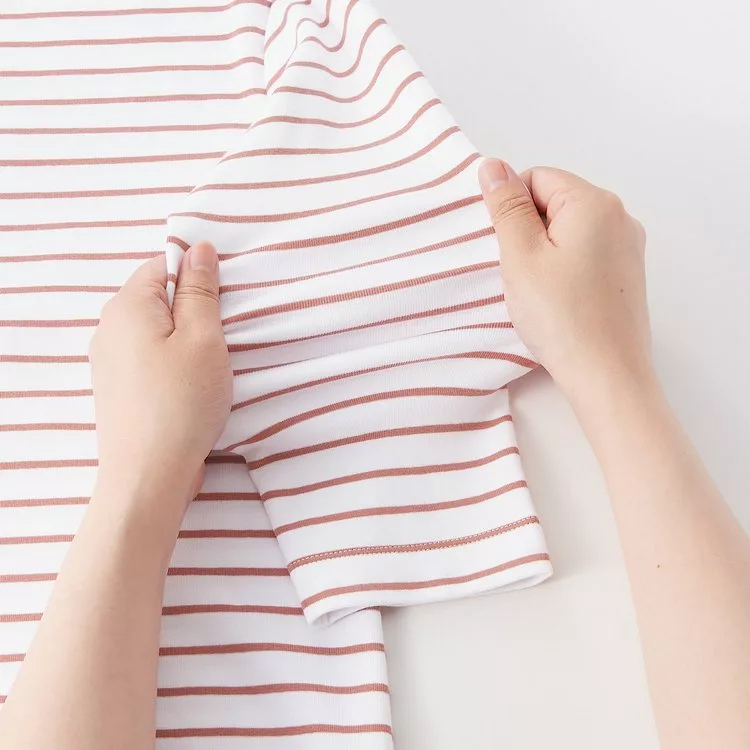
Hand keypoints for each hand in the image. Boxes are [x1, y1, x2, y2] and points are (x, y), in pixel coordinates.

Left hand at [88, 242, 231, 532]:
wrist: (148, 476)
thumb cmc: (181, 404)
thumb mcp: (204, 338)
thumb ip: (200, 290)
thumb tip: (198, 249)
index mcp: (127, 305)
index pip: (163, 265)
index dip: (198, 278)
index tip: (225, 305)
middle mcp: (109, 328)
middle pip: (158, 299)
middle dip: (193, 313)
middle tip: (223, 340)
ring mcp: (109, 361)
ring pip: (156, 332)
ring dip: (185, 342)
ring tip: (209, 369)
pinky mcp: (117, 389)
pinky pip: (149, 359)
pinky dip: (173, 365)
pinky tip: (190, 388)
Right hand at [478, 160, 650, 405]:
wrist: (607, 374)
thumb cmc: (561, 316)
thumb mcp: (520, 256)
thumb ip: (506, 207)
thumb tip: (492, 166)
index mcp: (595, 202)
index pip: (537, 178)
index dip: (512, 209)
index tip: (504, 247)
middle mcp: (620, 216)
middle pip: (556, 202)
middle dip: (528, 231)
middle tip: (519, 272)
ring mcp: (628, 247)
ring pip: (569, 231)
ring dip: (544, 252)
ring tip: (537, 291)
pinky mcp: (627, 275)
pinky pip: (586, 254)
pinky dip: (564, 269)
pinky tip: (557, 300)